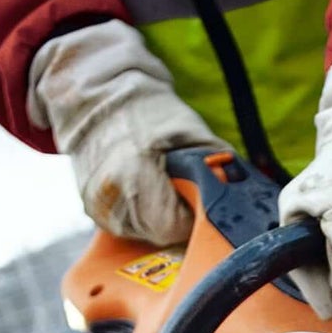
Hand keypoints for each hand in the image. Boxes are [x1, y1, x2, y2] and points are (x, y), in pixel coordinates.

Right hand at [28, 20, 224, 244]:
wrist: (96, 97)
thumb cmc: (145, 110)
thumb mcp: (189, 128)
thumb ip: (216, 160)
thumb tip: (240, 188)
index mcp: (135, 173)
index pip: (172, 226)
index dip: (192, 217)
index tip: (199, 200)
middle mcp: (111, 195)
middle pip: (158, 235)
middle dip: (178, 219)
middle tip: (184, 193)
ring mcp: (97, 204)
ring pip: (141, 235)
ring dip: (159, 220)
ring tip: (162, 189)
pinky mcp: (91, 208)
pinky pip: (125, 227)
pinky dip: (140, 216)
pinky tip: (144, 192)